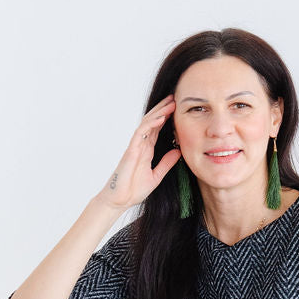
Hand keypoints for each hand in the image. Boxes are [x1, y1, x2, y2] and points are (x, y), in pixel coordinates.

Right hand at [97, 96, 180, 212]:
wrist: (120, 200)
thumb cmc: (133, 190)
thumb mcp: (157, 175)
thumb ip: (166, 163)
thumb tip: (178, 151)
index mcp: (146, 150)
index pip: (157, 129)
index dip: (167, 118)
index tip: (177, 108)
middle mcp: (140, 145)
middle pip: (152, 122)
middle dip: (163, 109)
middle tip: (175, 98)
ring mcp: (135, 146)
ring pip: (147, 124)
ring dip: (159, 112)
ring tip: (171, 103)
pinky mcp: (131, 150)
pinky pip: (140, 133)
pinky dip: (150, 124)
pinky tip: (160, 118)